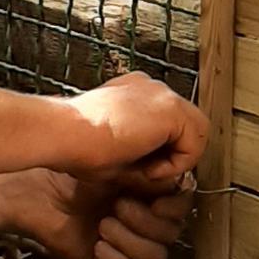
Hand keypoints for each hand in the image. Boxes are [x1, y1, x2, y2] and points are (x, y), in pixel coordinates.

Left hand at [0, 164, 196, 258]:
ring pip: (156, 257)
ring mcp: (127, 245)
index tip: (155, 197)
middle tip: (119, 204)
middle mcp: (142, 221)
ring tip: (105, 224)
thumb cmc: (71, 173)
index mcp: (149, 194)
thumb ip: (150, 170)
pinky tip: (99, 244)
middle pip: (171, 235)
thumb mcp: (117, 162)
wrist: (37, 193)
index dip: (173, 206)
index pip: (181, 208)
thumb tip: (175, 176)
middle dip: (147, 221)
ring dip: (132, 241)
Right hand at [62, 71, 207, 184]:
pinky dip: (177, 163)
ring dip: (176, 159)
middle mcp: (150, 87)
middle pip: (186, 124)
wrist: (63, 134)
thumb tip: (162, 171)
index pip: (166, 123)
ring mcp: (161, 93)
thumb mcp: (116, 150)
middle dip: (173, 153)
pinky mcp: (170, 108)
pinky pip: (195, 142)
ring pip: (196, 131)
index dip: (159, 151)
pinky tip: (148, 168)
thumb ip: (141, 153)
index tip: (137, 167)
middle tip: (146, 172)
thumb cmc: (75, 146)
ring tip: (147, 171)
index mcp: (133, 92)